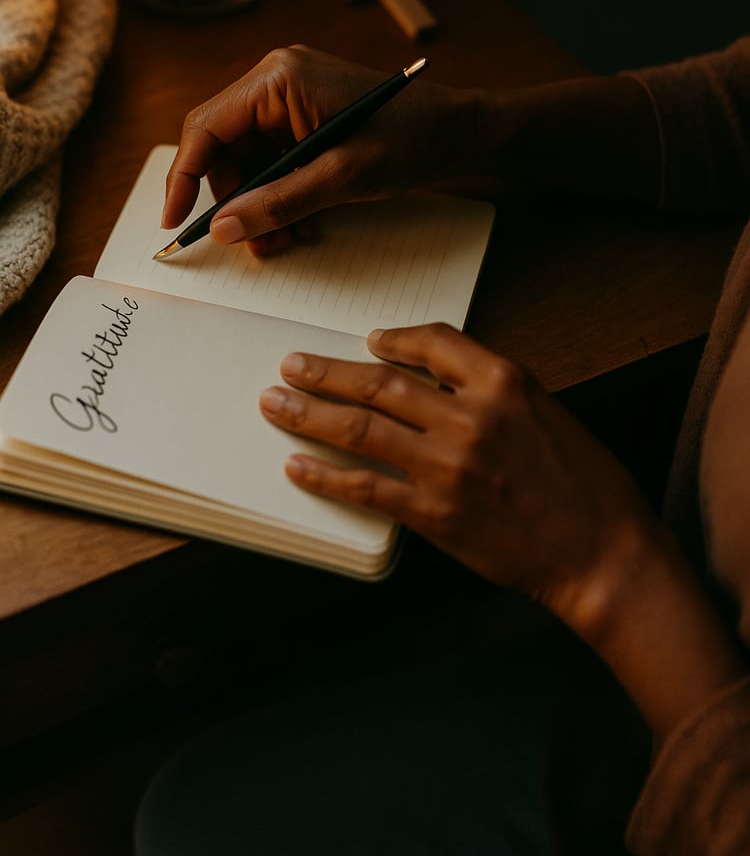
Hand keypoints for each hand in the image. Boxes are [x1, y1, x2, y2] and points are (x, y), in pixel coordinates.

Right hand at [162, 46, 476, 255]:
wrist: (458, 132)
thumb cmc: (409, 141)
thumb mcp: (340, 179)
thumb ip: (277, 203)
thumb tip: (223, 228)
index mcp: (278, 79)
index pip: (207, 127)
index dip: (186, 177)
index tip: (176, 220)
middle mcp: (277, 80)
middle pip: (224, 146)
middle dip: (234, 199)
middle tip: (251, 244)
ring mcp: (292, 97)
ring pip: (249, 158)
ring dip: (258, 203)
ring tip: (280, 242)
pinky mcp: (307, 116)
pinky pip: (274, 158)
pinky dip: (279, 193)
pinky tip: (297, 223)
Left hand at [259, 322, 658, 629]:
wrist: (602, 552)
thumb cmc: (585, 482)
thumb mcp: (547, 411)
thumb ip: (492, 391)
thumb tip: (435, 382)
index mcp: (504, 382)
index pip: (434, 340)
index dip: (394, 338)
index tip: (370, 341)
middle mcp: (470, 417)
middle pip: (380, 383)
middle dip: (326, 373)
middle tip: (291, 366)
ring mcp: (448, 466)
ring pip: (362, 429)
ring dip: (310, 414)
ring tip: (275, 403)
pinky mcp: (435, 514)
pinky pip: (367, 488)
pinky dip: (326, 476)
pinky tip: (297, 466)